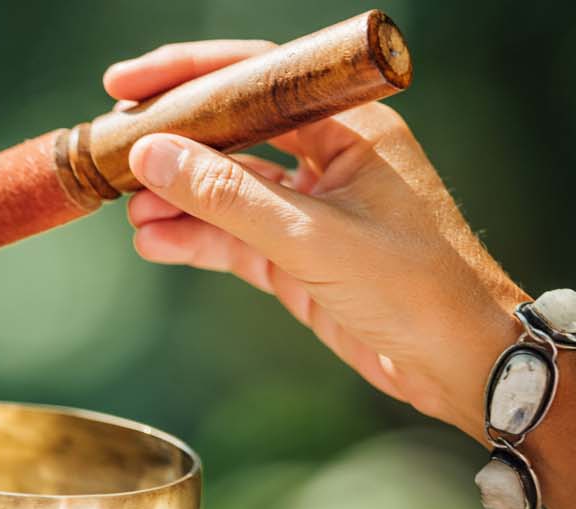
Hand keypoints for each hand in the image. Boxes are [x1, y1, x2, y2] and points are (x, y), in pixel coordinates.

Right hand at [112, 41, 528, 438]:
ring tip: (127, 211)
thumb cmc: (416, 289)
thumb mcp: (313, 238)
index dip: (188, 77)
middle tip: (113, 152)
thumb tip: (152, 153)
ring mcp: (312, 210)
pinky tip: (154, 242)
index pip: (257, 79)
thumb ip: (230, 197)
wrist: (461, 365)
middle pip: (234, 133)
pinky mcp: (301, 257)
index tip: (126, 85)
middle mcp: (331, 158)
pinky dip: (195, 239)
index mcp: (352, 126)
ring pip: (228, 190)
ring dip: (177, 199)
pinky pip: (235, 237)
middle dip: (173, 144)